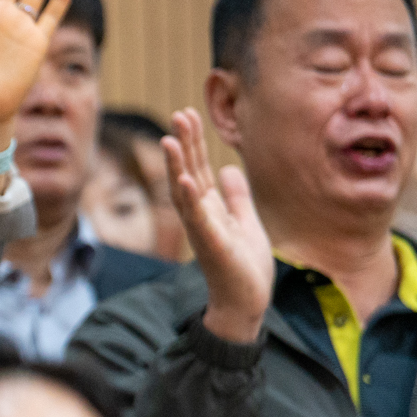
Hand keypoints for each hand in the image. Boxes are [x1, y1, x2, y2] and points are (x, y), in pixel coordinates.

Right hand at [162, 107, 272, 344]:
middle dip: (184, 144)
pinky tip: (185, 180)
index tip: (188, 114)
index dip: (193, 142)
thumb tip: (229, 169)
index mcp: (208, 207)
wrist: (246, 302)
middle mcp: (199, 215)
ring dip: (177, 165)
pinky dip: (190, 199)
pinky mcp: (210, 244)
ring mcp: (202, 229)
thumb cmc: (244, 265)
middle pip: (187, 172)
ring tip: (171, 139)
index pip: (197, 168)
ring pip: (184, 191)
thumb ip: (236, 196)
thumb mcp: (246, 221)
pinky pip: (197, 219)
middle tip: (179, 114)